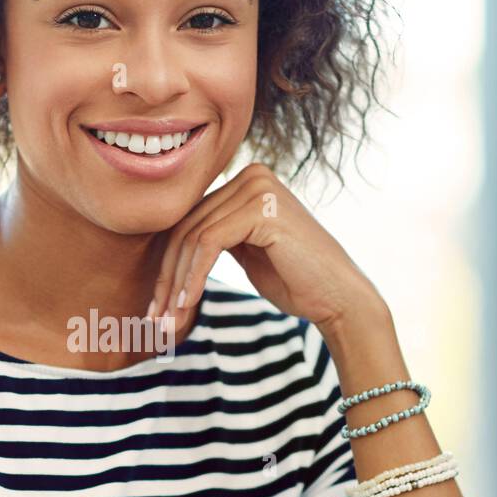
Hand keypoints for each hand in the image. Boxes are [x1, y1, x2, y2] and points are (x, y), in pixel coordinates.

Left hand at [148, 163, 383, 331]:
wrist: (340, 298)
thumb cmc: (296, 282)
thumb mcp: (246, 252)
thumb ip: (216, 238)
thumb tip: (169, 247)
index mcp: (245, 182)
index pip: (189, 222)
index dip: (167, 267)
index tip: (156, 307)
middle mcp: (251, 175)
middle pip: (187, 228)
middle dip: (167, 279)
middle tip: (156, 319)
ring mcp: (257, 186)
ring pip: (193, 238)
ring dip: (176, 285)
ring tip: (169, 321)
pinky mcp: (261, 207)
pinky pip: (210, 243)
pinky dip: (194, 277)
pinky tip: (188, 305)